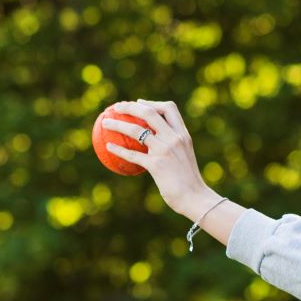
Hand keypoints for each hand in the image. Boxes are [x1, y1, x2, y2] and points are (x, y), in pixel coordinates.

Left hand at [100, 100, 221, 220]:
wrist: (195, 197)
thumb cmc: (189, 181)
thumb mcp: (185, 157)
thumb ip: (174, 147)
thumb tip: (156, 144)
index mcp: (183, 134)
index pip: (169, 108)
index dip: (152, 103)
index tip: (139, 103)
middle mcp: (174, 138)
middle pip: (149, 113)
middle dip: (130, 106)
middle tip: (116, 108)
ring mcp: (164, 150)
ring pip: (136, 130)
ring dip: (117, 124)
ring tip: (105, 123)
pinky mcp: (156, 165)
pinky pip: (132, 154)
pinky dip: (118, 149)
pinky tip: (109, 147)